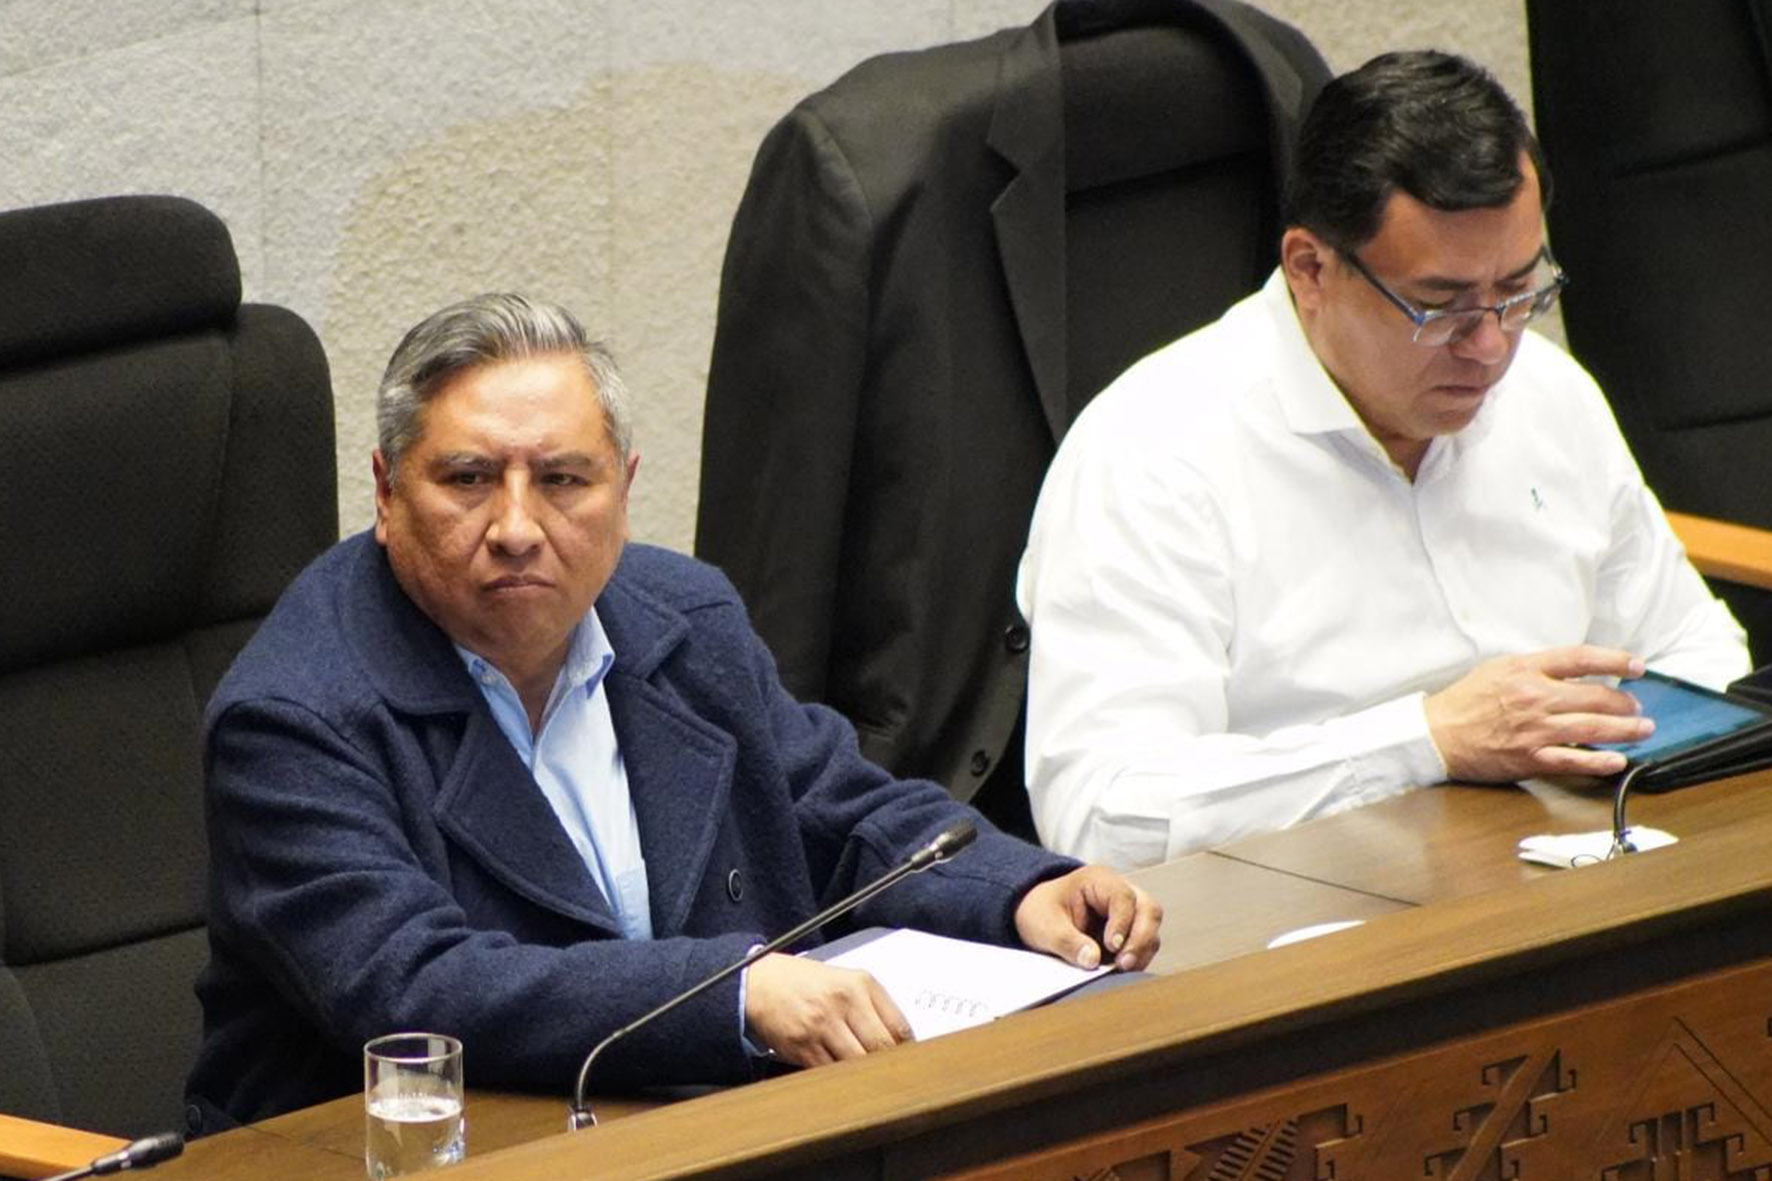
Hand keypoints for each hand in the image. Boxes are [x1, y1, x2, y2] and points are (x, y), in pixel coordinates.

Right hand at [742, 953, 911, 1067]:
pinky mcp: (802, 1047)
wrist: (760, 983)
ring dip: (864, 1075)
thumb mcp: (846, 980)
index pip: (898, 1026)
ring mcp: (821, 1026)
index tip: (909, 1060)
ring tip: (867, 1078)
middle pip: (881, 1049)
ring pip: (857, 1065)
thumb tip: (901, 1041)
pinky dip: (839, 1079)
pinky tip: (842, 1076)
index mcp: (860, 984)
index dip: (907, 1050)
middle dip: (889, 1066)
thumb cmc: (806, 983)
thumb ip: (874, 1006)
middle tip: (892, 1075)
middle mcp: (842, 1002)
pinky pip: (831, 1073)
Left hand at [1014, 865, 1162, 972]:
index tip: (1112, 946)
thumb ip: (1067, 941)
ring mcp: (1128, 911)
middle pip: (1149, 910)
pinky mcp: (1129, 931)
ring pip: (1151, 928)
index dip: (1122, 922)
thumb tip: (1092, 960)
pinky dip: (1137, 957)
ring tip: (1121, 970)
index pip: (1123, 897)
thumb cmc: (1041, 912)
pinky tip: (1119, 969)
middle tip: (1123, 964)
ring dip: (1141, 951)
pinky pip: (1144, 944)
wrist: (1038, 916)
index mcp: (1098, 880)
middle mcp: (1120, 891)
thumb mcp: (1045, 926)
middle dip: (1141, 939)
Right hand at [1424, 645, 1652, 781]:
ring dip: (1624, 730)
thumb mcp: (1498, 669)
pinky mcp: (1530, 758)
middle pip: (1594, 696)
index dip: (1614, 660)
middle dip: (1625, 703)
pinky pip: (1573, 760)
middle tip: (1637, 707)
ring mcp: (1534, 730)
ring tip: (1642, 729)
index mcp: (1525, 670)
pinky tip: (1617, 761)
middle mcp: (1533, 698)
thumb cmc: (1464, 701)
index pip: (1580, 659)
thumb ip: (1534, 667)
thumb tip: (1572, 669)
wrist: (1436, 735)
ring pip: (1592, 728)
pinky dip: (1599, 762)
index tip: (1636, 665)